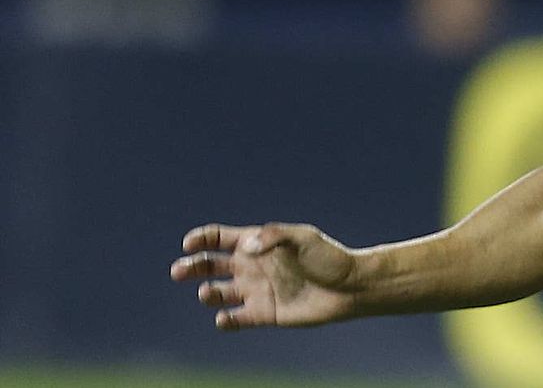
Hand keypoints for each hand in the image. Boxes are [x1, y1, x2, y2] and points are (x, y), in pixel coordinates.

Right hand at [170, 222, 359, 329]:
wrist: (349, 288)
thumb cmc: (329, 258)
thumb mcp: (304, 238)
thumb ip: (275, 237)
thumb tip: (246, 245)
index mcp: (258, 243)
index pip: (219, 238)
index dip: (201, 239)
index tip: (189, 244)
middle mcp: (251, 266)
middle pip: (209, 265)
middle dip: (191, 266)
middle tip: (179, 271)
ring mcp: (255, 290)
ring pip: (217, 293)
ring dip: (207, 293)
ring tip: (211, 292)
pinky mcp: (263, 314)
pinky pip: (234, 319)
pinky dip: (224, 320)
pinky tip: (225, 318)